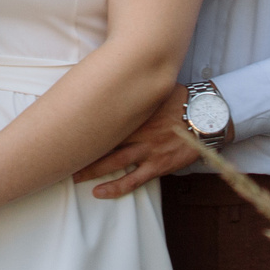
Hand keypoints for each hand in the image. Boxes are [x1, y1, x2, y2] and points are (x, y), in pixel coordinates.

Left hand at [74, 85, 208, 199]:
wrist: (209, 117)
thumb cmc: (184, 100)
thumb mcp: (158, 90)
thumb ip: (139, 91)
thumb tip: (121, 77)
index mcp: (136, 112)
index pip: (104, 117)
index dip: (84, 123)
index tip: (65, 126)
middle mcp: (138, 131)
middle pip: (103, 141)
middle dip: (81, 149)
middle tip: (60, 155)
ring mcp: (148, 150)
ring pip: (113, 163)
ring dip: (91, 170)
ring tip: (72, 176)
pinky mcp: (158, 165)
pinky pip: (133, 180)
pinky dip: (115, 188)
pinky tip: (99, 192)